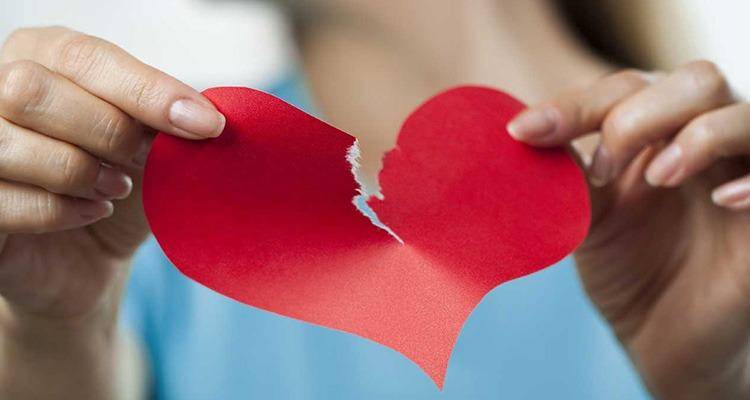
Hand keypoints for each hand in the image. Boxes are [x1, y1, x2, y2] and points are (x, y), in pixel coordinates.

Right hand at [0, 27, 223, 330]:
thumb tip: (207, 112)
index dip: (148, 92)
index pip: (85, 58)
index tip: (207, 125)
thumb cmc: (118, 186)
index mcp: (42, 56)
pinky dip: (61, 211)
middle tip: (142, 160)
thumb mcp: (151, 146)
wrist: (89, 258)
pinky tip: (91, 212)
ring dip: (81, 171)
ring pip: (11, 142)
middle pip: (32, 90)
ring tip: (117, 187)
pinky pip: (4, 200)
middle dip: (107, 131)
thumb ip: (168, 119)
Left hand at [508, 61, 749, 398]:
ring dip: (699, 134)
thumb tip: (519, 133)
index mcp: (655, 131)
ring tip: (660, 176)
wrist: (663, 336)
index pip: (624, 89)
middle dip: (640, 113)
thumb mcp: (586, 217)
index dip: (574, 105)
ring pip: (744, 113)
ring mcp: (741, 172)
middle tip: (601, 168)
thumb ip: (565, 174)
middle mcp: (703, 139)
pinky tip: (721, 200)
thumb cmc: (627, 267)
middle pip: (694, 81)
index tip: (522, 133)